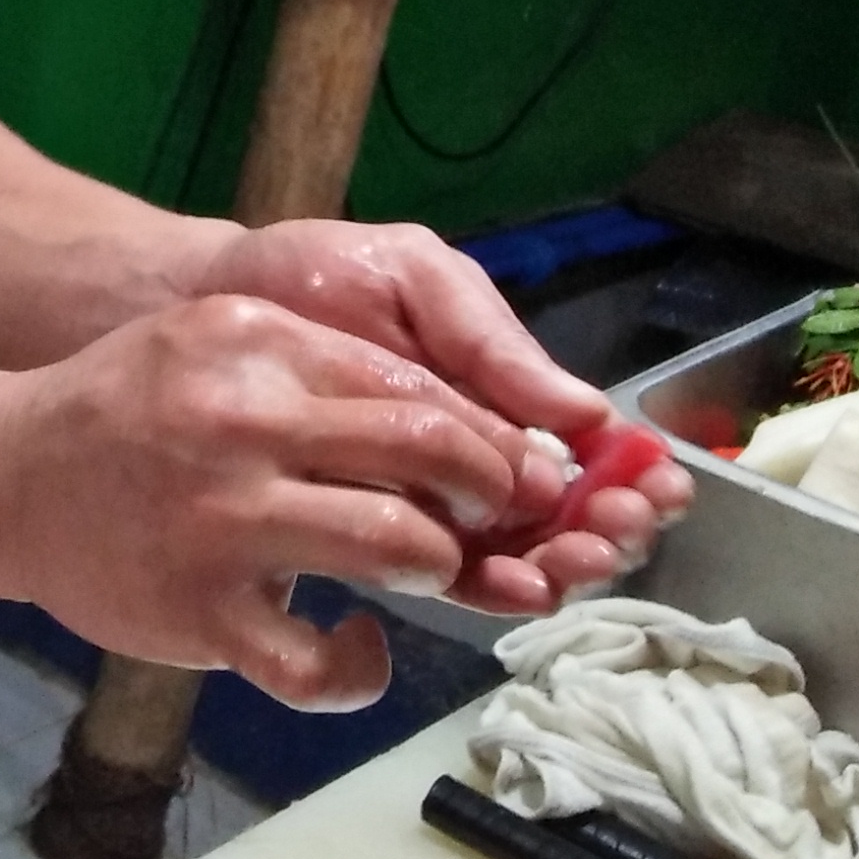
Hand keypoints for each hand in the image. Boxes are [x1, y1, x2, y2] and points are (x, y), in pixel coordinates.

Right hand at [0, 292, 584, 709]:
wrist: (6, 475)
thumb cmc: (130, 404)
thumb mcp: (218, 340)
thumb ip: (321, 364)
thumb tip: (456, 414)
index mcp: (258, 346)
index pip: (415, 386)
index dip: (486, 432)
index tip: (511, 466)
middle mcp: (245, 426)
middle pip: (426, 451)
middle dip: (492, 491)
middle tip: (497, 516)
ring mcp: (223, 524)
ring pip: (395, 547)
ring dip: (439, 564)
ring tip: (428, 568)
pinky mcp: (202, 613)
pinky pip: (315, 663)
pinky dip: (359, 668)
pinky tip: (357, 647)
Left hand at [186, 218, 690, 617]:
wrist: (202, 306)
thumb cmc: (319, 274)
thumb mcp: (418, 280)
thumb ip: (491, 342)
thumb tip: (586, 413)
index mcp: (499, 390)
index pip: (586, 445)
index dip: (630, 472)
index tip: (656, 485)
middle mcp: (476, 455)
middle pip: (562, 511)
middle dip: (602, 527)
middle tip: (613, 531)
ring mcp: (429, 499)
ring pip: (515, 550)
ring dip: (557, 564)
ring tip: (567, 561)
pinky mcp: (373, 533)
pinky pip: (445, 570)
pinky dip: (488, 584)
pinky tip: (509, 584)